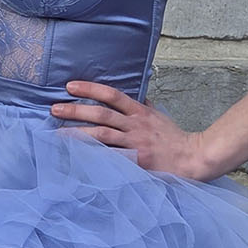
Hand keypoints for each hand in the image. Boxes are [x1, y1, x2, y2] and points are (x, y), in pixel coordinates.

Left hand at [50, 82, 217, 179]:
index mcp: (140, 112)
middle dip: (76, 111)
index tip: (70, 86)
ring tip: (58, 132)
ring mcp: (135, 144)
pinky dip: (93, 156)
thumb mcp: (158, 116)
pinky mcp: (136, 162)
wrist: (192, 158)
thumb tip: (133, 95)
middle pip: (101, 114)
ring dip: (78, 134)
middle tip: (55, 108)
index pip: (112, 95)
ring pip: (102, 136)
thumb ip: (143, 106)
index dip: (90, 89)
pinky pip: (110, 158)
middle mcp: (135, 126)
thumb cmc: (174, 138)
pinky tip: (77, 156)